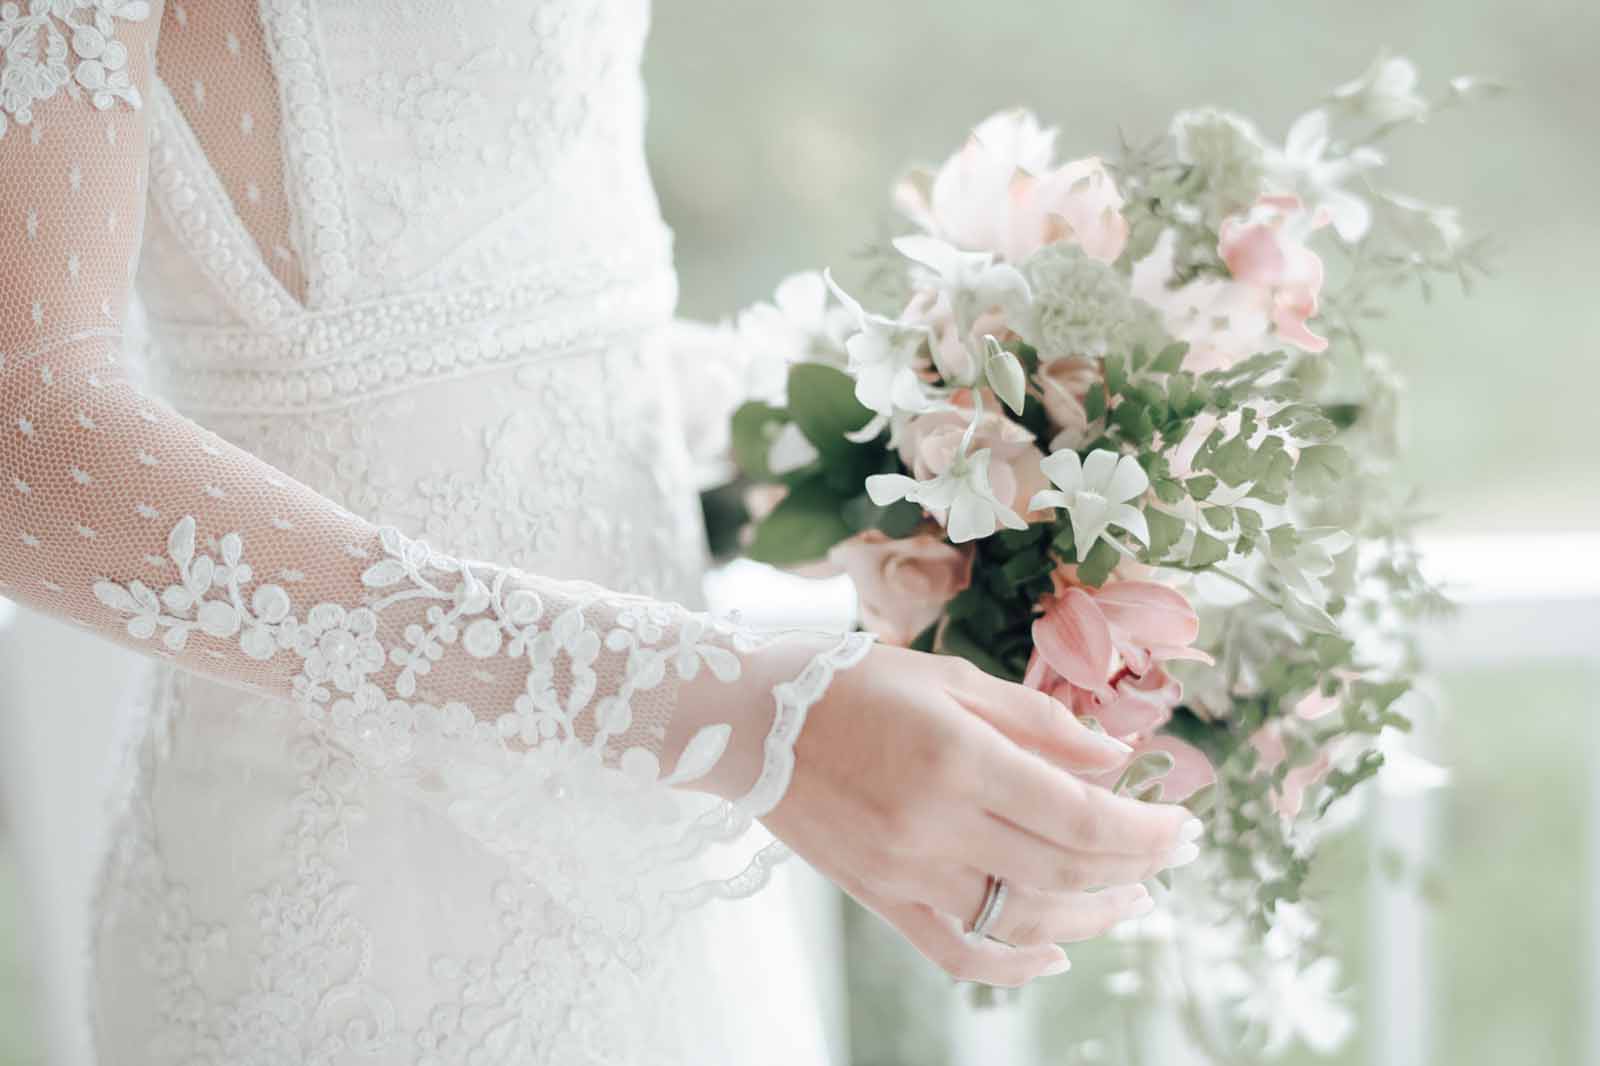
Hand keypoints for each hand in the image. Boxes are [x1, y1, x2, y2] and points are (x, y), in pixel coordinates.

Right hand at [762, 644, 1201, 986]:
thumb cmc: (851, 682)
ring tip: (1131, 898)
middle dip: (1135, 867)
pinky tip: (1055, 954)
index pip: (1081, 815)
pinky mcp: (881, 900)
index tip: (1187, 825)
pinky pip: (959, 953)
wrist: (748, 720)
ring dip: (1092, 916)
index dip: (1146, 829)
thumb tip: (1115, 760)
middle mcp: (936, 827)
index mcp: (959, 760)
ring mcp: (906, 874)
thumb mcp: (950, 679)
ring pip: (1024, 920)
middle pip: (1065, 870)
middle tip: (1172, 854)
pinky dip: (1015, 965)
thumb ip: (1038, 721)